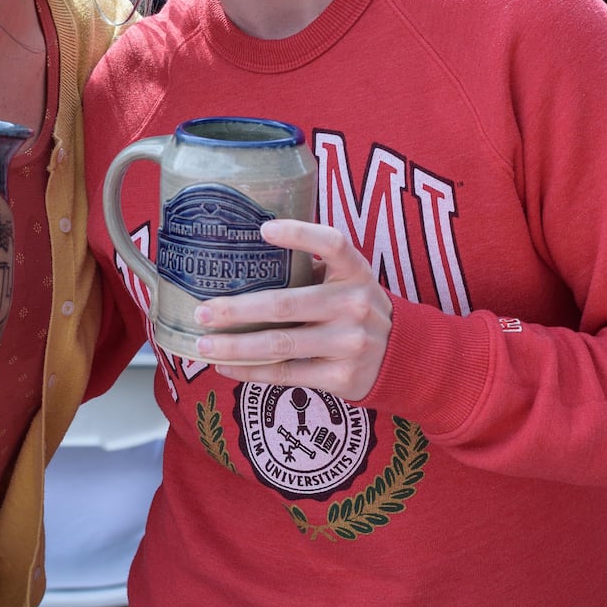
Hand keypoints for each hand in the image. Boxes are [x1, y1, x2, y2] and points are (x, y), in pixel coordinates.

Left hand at [192, 219, 392, 400]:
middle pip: (286, 305)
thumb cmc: (357, 309)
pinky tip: (226, 366)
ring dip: (236, 346)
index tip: (263, 229)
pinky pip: (287, 374)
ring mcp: (350, 343)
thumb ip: (313, 269)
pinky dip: (251, 371)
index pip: (332, 244)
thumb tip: (244, 257)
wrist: (403, 356)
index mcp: (356, 272)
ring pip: (280, 344)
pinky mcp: (342, 377)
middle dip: (238, 310)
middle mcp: (355, 305)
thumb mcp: (349, 280)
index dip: (299, 234)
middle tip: (203, 311)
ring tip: (203, 343)